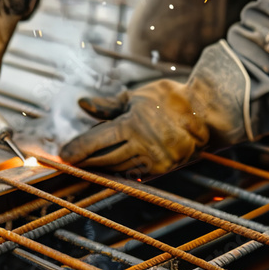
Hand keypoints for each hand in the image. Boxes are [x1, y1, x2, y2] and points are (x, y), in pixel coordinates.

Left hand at [60, 79, 209, 175]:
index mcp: (132, 124)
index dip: (78, 149)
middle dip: (86, 160)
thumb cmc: (168, 99)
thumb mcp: (136, 97)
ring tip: (89, 161)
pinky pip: (134, 172)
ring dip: (102, 166)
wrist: (205, 113)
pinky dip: (120, 168)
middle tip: (72, 160)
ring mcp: (153, 160)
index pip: (97, 141)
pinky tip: (111, 164)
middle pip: (104, 159)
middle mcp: (142, 145)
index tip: (63, 156)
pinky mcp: (162, 169)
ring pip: (118, 167)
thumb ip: (107, 106)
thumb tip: (82, 103)